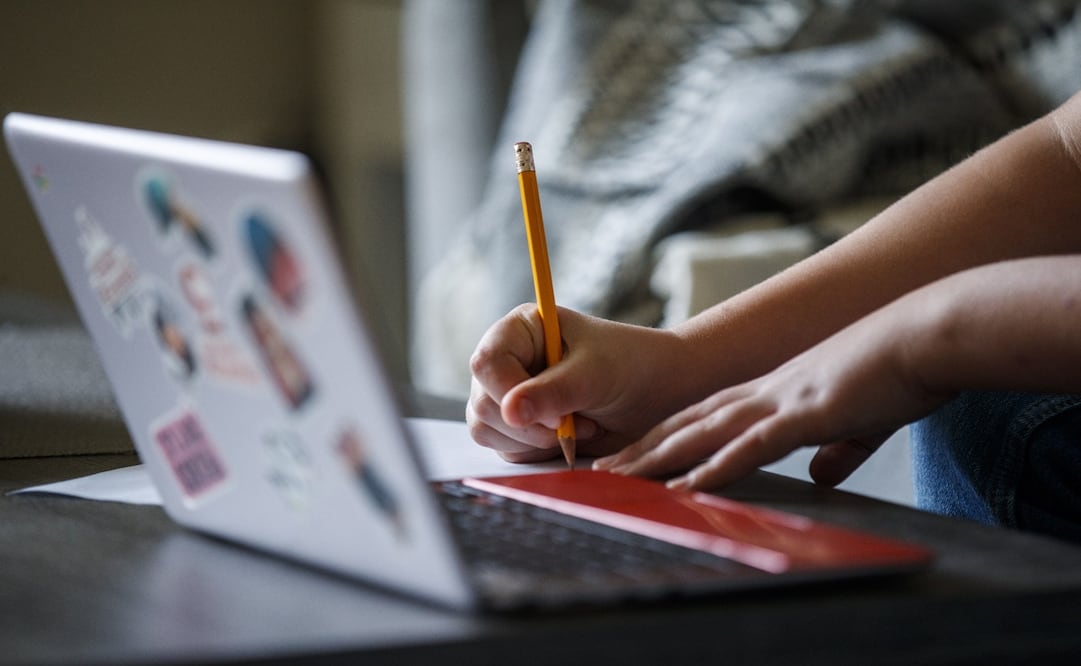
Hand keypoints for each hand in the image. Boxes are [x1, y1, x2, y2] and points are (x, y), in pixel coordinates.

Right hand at [467, 304, 683, 462]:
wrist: (658, 391)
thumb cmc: (630, 366)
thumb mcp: (594, 375)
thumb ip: (553, 392)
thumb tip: (510, 412)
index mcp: (519, 331)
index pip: (486, 363)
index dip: (510, 394)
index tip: (552, 415)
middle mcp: (507, 362)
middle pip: (482, 404)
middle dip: (528, 425)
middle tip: (573, 423)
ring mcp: (510, 395)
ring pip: (487, 431)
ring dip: (533, 442)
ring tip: (578, 427)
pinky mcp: (520, 426)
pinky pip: (507, 450)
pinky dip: (538, 453)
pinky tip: (571, 438)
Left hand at [595, 301, 953, 489]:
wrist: (927, 336)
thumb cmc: (898, 373)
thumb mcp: (860, 420)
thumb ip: (837, 449)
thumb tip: (822, 476)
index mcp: (776, 392)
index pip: (707, 417)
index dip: (668, 437)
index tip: (635, 455)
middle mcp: (767, 392)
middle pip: (691, 423)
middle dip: (645, 448)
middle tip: (602, 469)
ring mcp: (783, 400)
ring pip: (706, 432)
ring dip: (662, 457)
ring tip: (622, 477)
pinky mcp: (808, 412)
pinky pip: (753, 444)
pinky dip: (718, 466)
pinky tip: (689, 484)